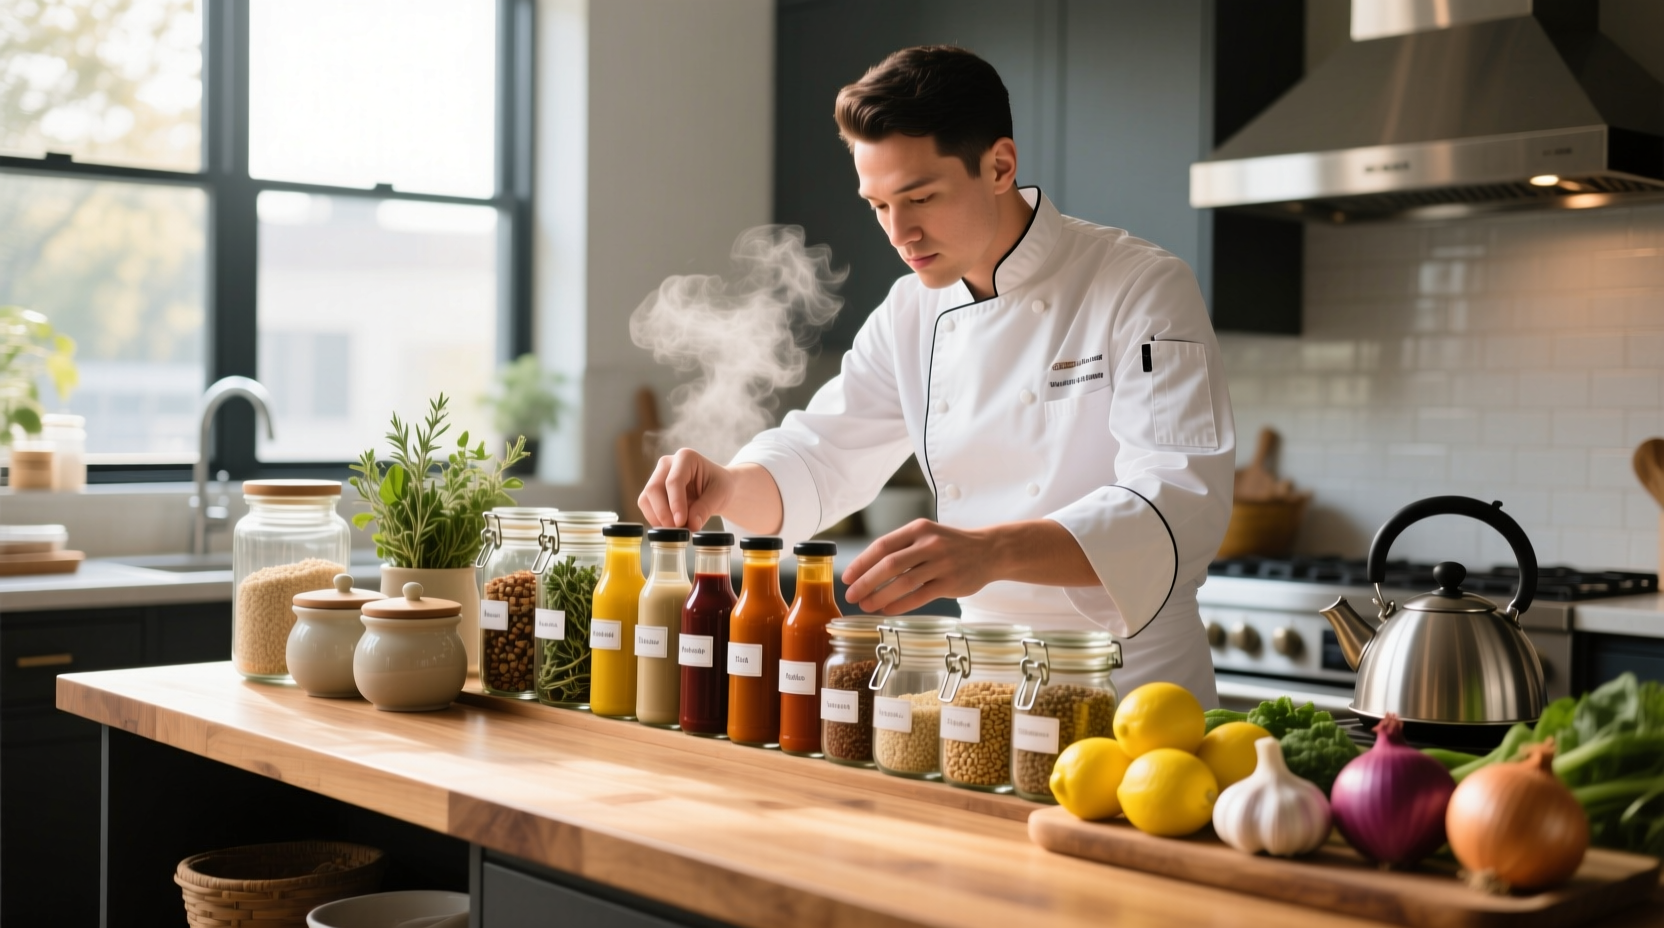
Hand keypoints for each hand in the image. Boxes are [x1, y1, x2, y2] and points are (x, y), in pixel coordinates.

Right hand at [638, 448, 735, 529]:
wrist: (717, 487)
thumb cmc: (720, 486)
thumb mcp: (720, 495)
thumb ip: (706, 508)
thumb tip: (692, 525)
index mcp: (686, 457)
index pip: (674, 481)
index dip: (675, 503)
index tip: (681, 522)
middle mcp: (667, 463)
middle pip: (654, 488)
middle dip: (663, 513)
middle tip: (677, 530)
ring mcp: (657, 476)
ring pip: (646, 498)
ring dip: (658, 518)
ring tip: (676, 530)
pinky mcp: (653, 491)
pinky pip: (646, 506)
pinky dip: (656, 519)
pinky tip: (671, 527)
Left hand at [842, 519, 993, 614]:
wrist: (989, 550)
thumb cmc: (950, 545)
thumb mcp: (927, 535)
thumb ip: (902, 547)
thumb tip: (867, 570)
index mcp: (918, 529)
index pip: (882, 545)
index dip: (862, 563)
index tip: (847, 577)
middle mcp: (929, 544)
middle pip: (889, 565)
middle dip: (866, 582)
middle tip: (851, 595)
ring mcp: (941, 564)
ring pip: (903, 582)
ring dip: (880, 596)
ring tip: (866, 605)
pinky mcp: (950, 583)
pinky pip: (920, 596)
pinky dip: (901, 604)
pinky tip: (888, 610)